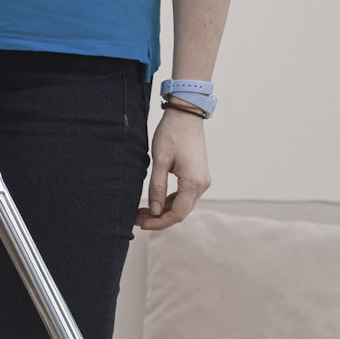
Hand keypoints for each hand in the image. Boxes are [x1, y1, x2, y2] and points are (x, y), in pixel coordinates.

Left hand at [135, 108, 211, 230]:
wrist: (186, 114)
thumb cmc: (171, 133)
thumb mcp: (160, 160)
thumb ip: (157, 187)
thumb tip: (154, 211)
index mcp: (193, 182)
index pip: (177, 214)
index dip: (159, 223)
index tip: (142, 224)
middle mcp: (202, 185)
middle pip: (180, 212)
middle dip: (159, 219)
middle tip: (137, 219)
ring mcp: (202, 181)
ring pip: (182, 205)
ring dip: (163, 211)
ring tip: (142, 212)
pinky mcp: (198, 176)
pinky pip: (184, 196)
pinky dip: (169, 201)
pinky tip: (154, 202)